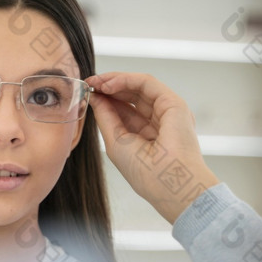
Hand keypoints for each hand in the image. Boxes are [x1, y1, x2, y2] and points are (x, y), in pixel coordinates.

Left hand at [86, 72, 219, 223]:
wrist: (167, 181)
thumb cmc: (146, 172)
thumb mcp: (116, 141)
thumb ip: (106, 117)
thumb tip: (96, 97)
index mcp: (148, 134)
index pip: (125, 109)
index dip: (106, 99)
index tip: (88, 92)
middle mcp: (160, 121)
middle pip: (132, 95)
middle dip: (109, 87)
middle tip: (90, 82)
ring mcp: (168, 111)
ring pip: (139, 86)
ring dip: (115, 80)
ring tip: (97, 82)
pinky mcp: (174, 103)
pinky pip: (147, 83)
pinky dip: (126, 80)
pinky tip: (109, 85)